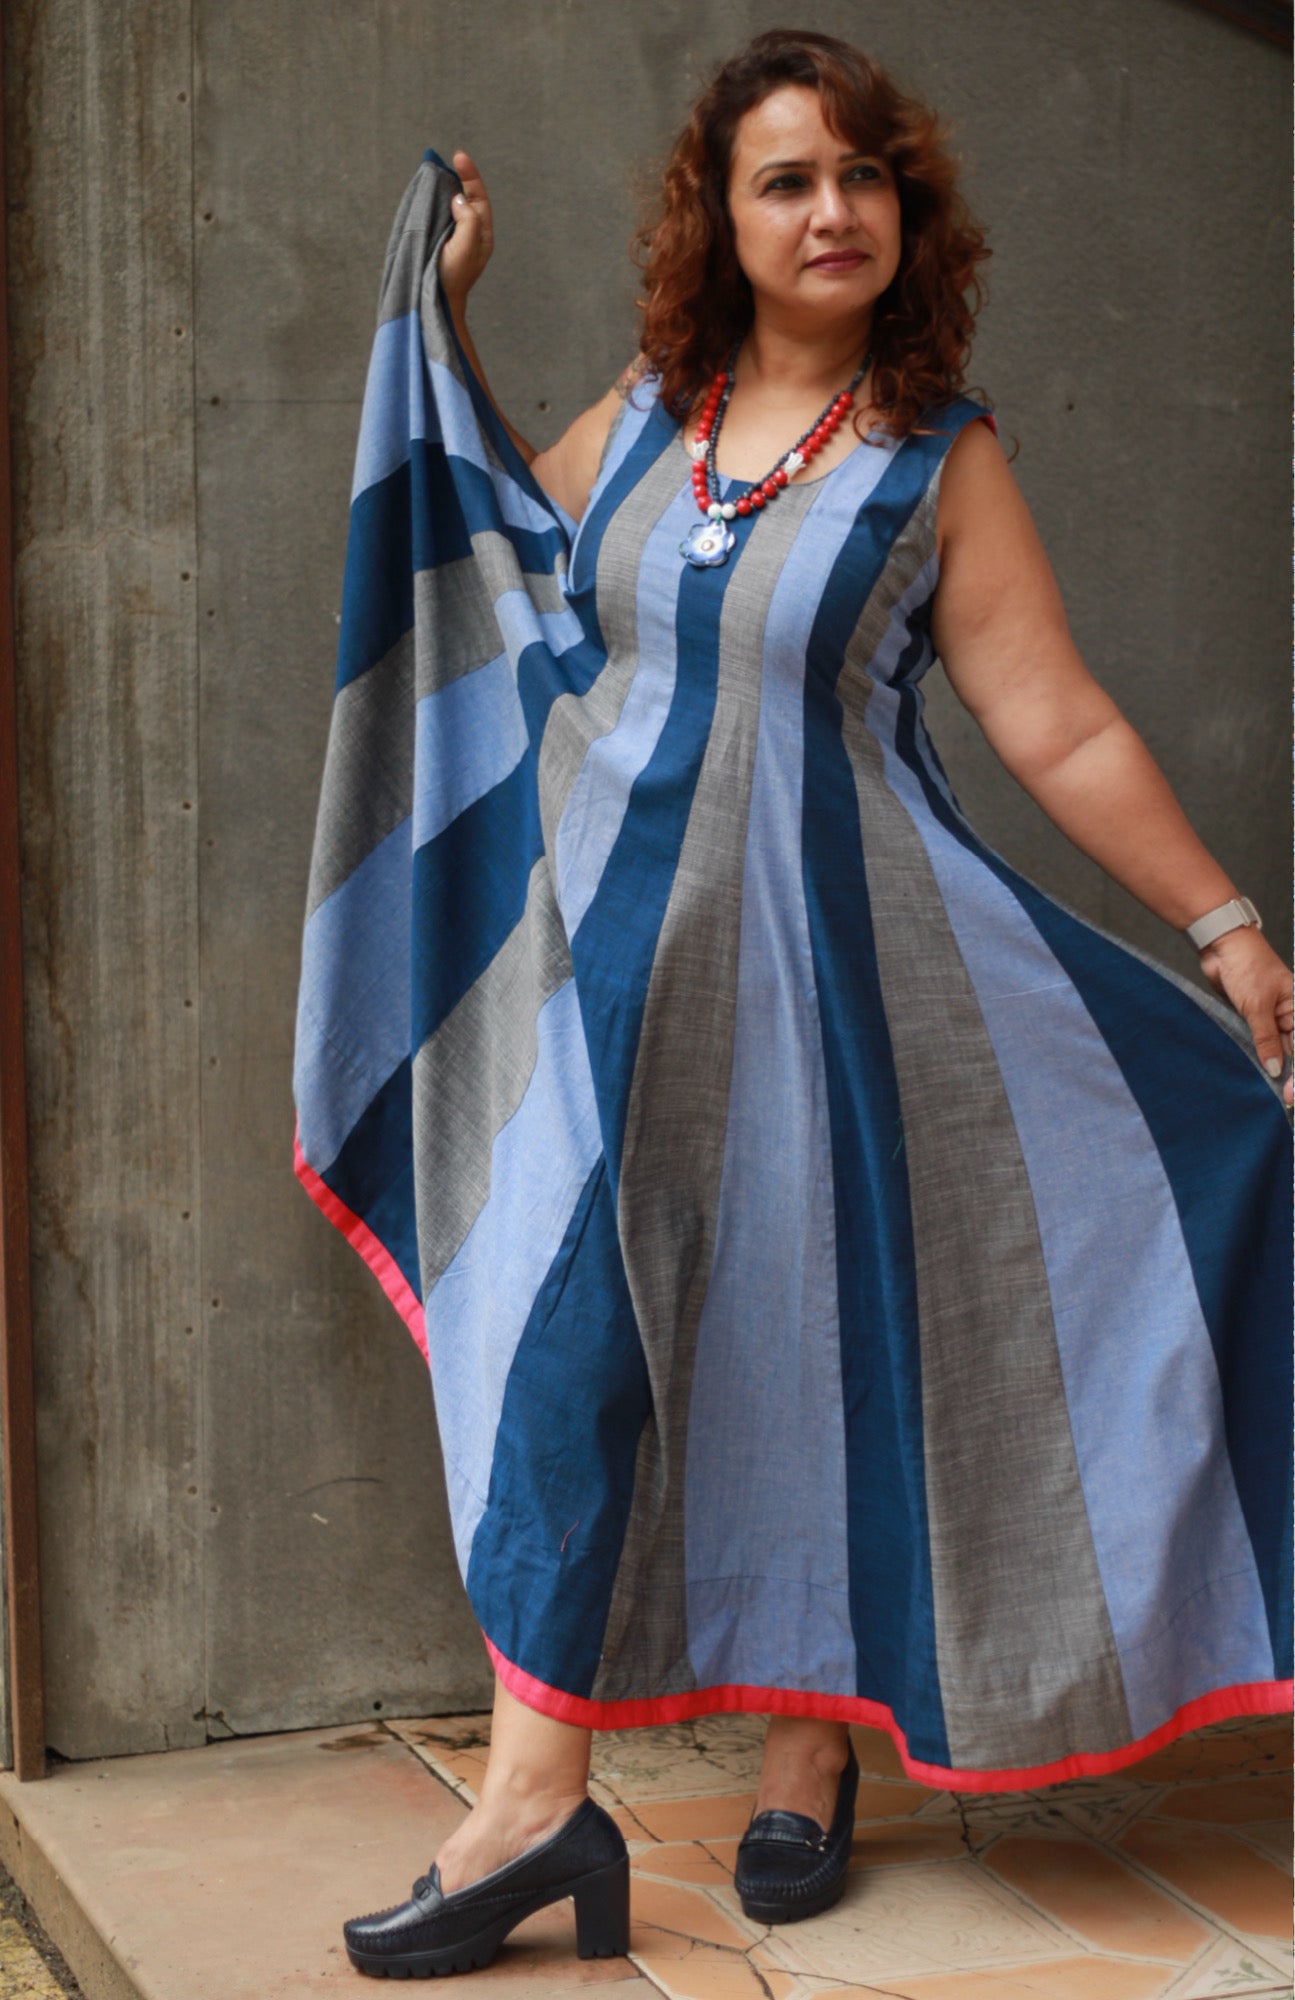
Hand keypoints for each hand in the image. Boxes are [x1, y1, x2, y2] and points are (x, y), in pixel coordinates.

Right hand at [440, 147, 493, 317]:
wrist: (438, 303)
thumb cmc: (453, 278)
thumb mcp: (465, 249)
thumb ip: (468, 221)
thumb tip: (459, 198)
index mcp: (482, 234)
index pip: (479, 197)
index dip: (470, 175)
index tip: (458, 156)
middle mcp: (472, 233)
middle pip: (468, 197)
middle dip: (459, 177)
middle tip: (446, 161)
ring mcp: (456, 237)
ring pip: (454, 205)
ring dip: (446, 188)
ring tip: (436, 173)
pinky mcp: (441, 241)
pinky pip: (441, 215)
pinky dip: (436, 202)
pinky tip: (428, 195)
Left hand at [1196, 927, 1292, 1107]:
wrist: (1222, 946)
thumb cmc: (1247, 965)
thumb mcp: (1257, 1005)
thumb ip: (1266, 1038)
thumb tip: (1277, 1068)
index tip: (1289, 1094)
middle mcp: (1290, 1014)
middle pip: (1294, 1051)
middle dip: (1290, 1075)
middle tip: (1283, 1101)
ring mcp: (1272, 1018)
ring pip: (1278, 1050)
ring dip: (1274, 1069)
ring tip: (1271, 1094)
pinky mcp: (1253, 1019)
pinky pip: (1260, 1044)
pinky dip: (1259, 1058)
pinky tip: (1257, 1075)